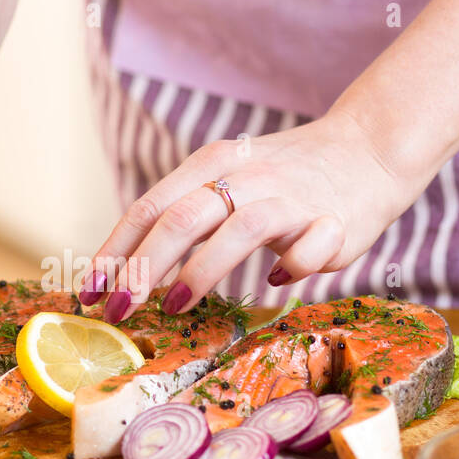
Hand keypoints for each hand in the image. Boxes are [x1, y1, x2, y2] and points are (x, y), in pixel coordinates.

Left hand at [78, 111, 414, 321]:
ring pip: (238, 229)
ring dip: (202, 269)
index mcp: (211, 165)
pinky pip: (308, 247)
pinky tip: (277, 280)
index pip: (149, 207)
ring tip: (176, 305)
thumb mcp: (227, 183)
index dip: (115, 250)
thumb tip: (128, 272)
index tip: (89, 290)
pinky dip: (292, 266)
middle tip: (119, 309)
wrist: (369, 149)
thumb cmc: (284, 179)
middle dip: (142, 268)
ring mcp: (290, 197)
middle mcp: (246, 176)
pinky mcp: (333, 219)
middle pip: (181, 218)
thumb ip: (184, 216)